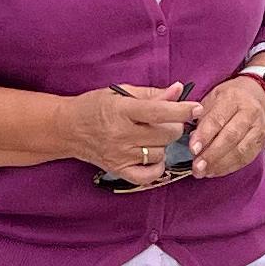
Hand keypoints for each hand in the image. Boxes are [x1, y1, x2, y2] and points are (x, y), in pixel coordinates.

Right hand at [56, 82, 193, 173]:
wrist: (67, 128)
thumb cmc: (95, 106)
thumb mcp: (121, 92)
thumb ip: (152, 93)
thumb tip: (179, 90)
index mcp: (122, 110)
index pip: (158, 112)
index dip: (181, 111)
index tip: (197, 108)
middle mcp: (121, 134)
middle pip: (165, 135)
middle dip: (173, 127)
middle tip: (167, 122)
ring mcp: (119, 155)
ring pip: (160, 153)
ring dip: (163, 145)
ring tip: (151, 136)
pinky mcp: (118, 170)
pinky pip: (148, 175)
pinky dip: (157, 167)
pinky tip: (153, 157)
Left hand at [187, 72, 264, 177]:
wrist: (259, 96)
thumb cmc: (230, 98)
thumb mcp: (213, 97)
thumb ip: (202, 117)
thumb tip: (193, 139)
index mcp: (233, 98)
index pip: (218, 119)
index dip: (205, 136)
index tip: (193, 149)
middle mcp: (249, 113)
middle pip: (231, 137)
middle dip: (212, 155)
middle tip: (197, 167)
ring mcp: (258, 129)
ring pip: (240, 151)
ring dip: (220, 164)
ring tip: (204, 172)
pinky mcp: (261, 142)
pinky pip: (246, 159)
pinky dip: (229, 167)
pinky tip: (215, 171)